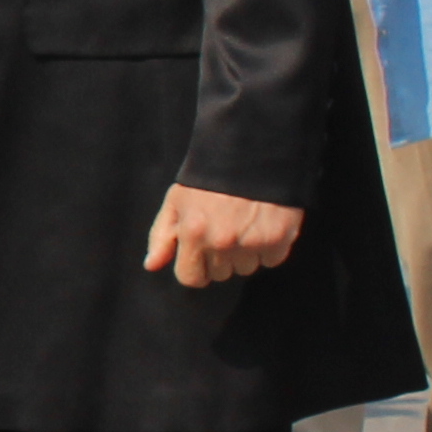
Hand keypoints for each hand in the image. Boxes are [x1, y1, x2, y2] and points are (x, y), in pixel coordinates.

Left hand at [140, 184, 304, 287]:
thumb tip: (152, 266)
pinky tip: (262, 224)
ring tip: (243, 224)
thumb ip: (161, 236)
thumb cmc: (209, 177)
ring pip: (247, 269)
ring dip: (245, 253)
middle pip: (220, 274)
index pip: (191, 278)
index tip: (201, 256)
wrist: (251, 152)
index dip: (195, 268)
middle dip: (220, 258)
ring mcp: (252, 242)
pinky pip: (272, 260)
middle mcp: (222, 242)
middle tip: (224, 229)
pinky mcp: (280, 238)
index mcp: (194, 234)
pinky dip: (269, 247)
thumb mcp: (176, 201)